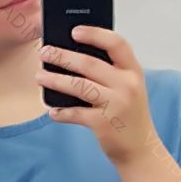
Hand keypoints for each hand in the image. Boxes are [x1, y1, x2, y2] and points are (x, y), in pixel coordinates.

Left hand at [35, 26, 154, 165]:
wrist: (140, 151)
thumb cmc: (129, 117)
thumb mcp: (128, 90)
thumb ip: (111, 73)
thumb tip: (74, 59)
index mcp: (133, 72)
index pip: (116, 43)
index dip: (94, 34)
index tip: (74, 31)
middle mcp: (126, 85)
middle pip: (89, 63)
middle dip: (62, 56)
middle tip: (44, 53)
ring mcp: (115, 104)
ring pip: (78, 86)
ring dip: (55, 80)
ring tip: (40, 76)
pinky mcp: (103, 124)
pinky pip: (75, 113)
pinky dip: (61, 112)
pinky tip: (52, 111)